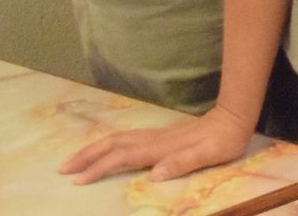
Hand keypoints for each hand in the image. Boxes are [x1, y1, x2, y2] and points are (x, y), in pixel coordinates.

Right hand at [59, 104, 254, 183]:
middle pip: (112, 145)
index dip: (100, 168)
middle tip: (62, 169)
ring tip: (74, 159)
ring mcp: (156, 135)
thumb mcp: (209, 154)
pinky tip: (105, 149)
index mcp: (161, 148)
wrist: (234, 117)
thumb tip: (155, 174)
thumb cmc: (224, 140)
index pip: (122, 158)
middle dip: (86, 156)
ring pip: (117, 139)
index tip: (78, 180)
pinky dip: (108, 144)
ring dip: (94, 148)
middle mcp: (153, 140)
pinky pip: (126, 138)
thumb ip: (183, 162)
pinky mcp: (160, 135)